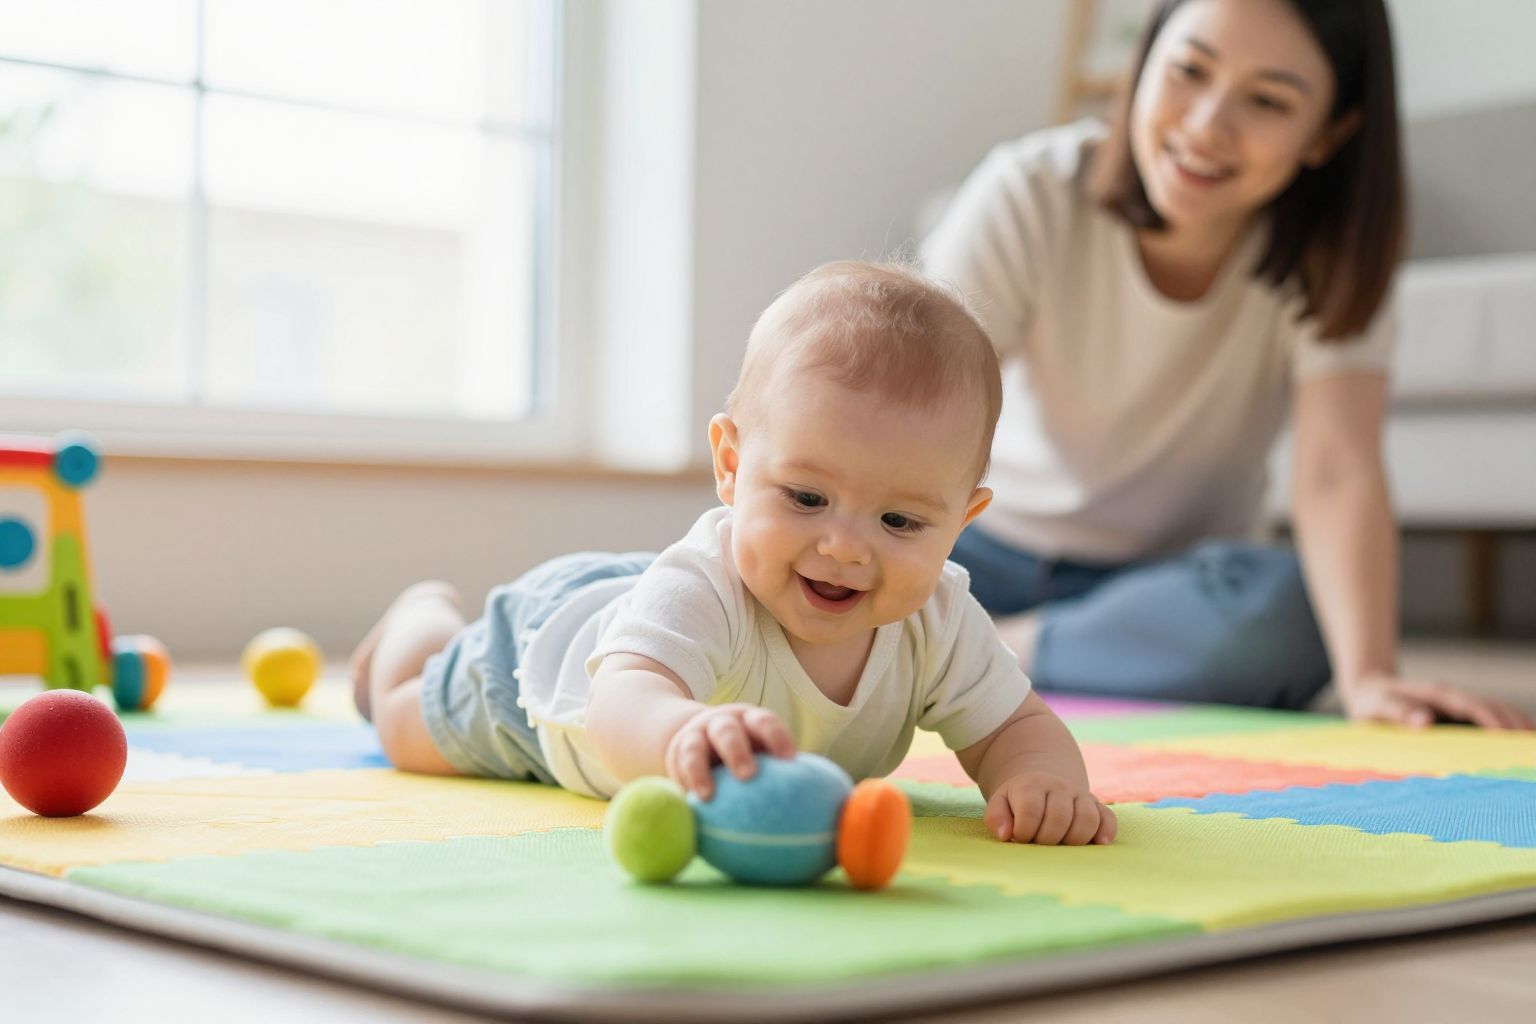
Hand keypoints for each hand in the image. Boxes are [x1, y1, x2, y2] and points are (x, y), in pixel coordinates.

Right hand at [664, 703, 795, 799]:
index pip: (766, 723)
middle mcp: (722, 723)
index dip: (777, 737)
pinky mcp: (676, 753)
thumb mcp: (761, 750)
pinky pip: (676, 770)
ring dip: (701, 770)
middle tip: (749, 776)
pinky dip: (682, 786)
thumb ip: (785, 774)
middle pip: (729, 731)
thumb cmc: (746, 752)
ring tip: (708, 795)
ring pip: (695, 748)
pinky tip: (689, 807)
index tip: (789, 760)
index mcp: (751, 721)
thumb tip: (829, 806)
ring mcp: (696, 735)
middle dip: (738, 751)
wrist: (695, 734)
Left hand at [985, 772, 1116, 845]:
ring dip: (1074, 840)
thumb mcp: (1000, 803)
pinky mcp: (1097, 806)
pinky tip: (1098, 843)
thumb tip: (1005, 835)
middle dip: (1047, 839)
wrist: (1042, 780)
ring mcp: (1080, 796)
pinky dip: (1106, 832)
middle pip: (1060, 817)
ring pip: (1087, 819)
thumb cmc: (1017, 801)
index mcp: (1032, 785)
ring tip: (1061, 845)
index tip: (1020, 838)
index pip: (1031, 811)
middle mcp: (1059, 787)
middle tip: (1039, 843)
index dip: (1024, 832)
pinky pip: (1108, 818)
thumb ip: (996, 817)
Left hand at [1340, 673, 1534, 729]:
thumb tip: (1425, 721)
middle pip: (1492, 706)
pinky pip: (1486, 719)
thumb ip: (1398, 712)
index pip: (1471, 706)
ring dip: (1516, 724)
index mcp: (1436, 695)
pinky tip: (1517, 743)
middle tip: (1531, 745)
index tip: (1508, 735)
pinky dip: (1506, 727)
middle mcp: (1451, 697)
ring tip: (1532, 745)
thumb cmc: (1372, 701)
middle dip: (1514, 722)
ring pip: (1494, 710)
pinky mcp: (1456, 714)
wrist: (1369, 690)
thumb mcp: (1377, 706)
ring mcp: (1456, 705)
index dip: (1491, 719)